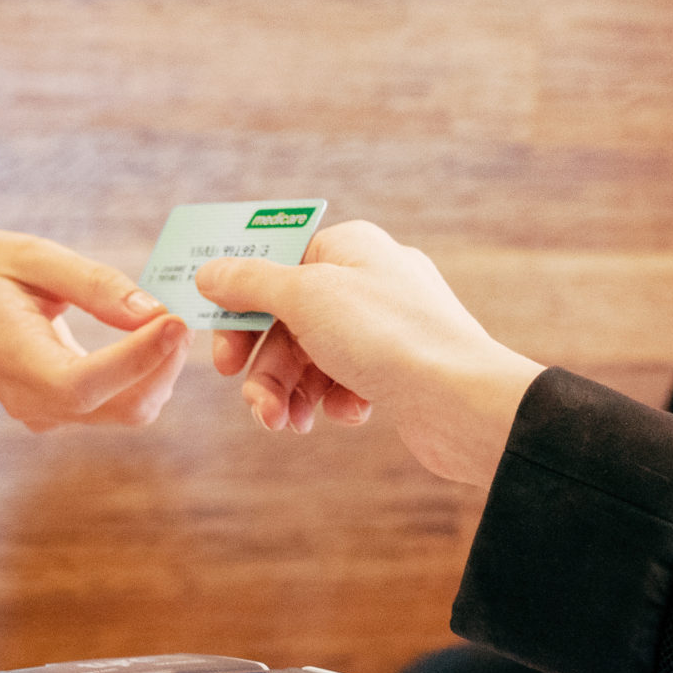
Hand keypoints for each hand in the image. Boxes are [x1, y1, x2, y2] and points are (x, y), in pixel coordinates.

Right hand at [0, 230, 188, 429]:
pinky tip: (152, 338)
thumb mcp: (32, 257)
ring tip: (170, 321)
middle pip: (118, 407)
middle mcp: (30, 399)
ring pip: (127, 411)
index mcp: (12, 357)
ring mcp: (46, 414)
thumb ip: (93, 285)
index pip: (81, 383)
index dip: (135, 360)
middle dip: (162, 366)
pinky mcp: (63, 412)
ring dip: (161, 371)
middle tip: (182, 316)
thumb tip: (153, 312)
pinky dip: (147, 375)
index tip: (174, 322)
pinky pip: (119, 405)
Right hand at [194, 220, 542, 485]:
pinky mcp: (397, 370)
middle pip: (287, 322)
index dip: (242, 311)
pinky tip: (345, 414)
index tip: (224, 355)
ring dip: (291, 393)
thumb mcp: (305, 297)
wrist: (463, 402)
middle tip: (257, 405)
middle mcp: (368, 280)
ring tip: (289, 424)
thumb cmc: (388, 337)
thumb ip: (250, 282)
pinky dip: (333, 402)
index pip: (275, 266)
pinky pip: (344, 382)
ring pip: (311, 358)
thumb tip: (209, 271)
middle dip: (267, 370)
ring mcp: (384, 327)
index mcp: (349, 247)